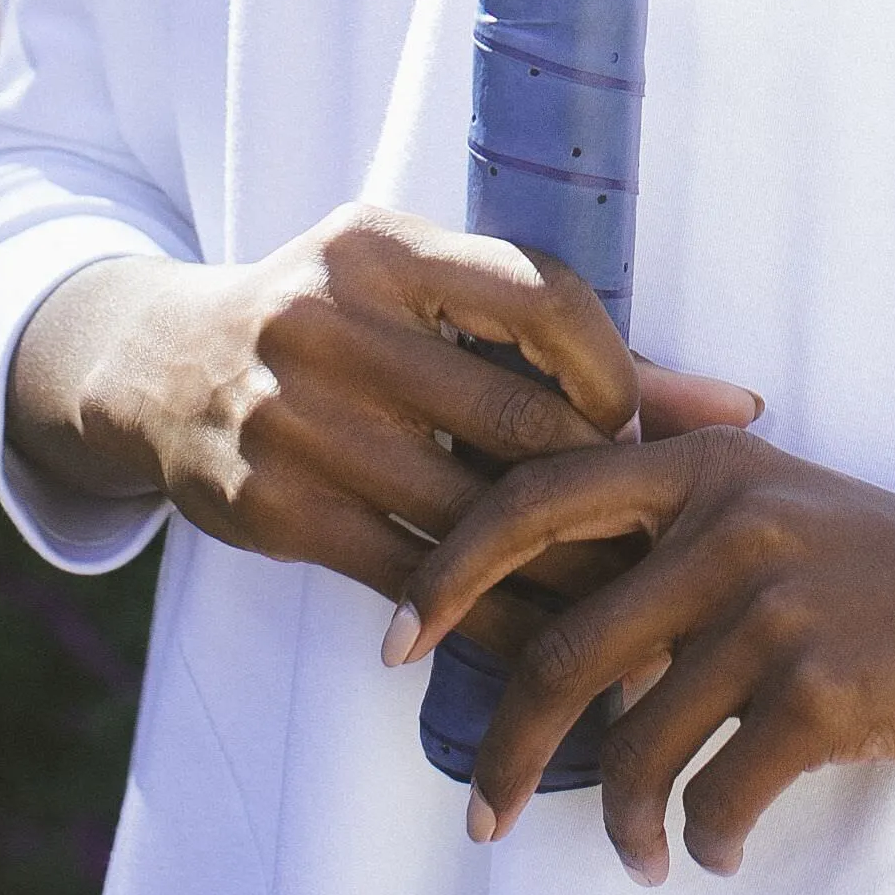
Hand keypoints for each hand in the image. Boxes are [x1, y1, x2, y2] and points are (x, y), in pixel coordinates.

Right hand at [7, 212, 761, 641]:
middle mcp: (328, 322)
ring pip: (470, 514)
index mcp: (381, 247)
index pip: (538, 298)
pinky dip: (488, 622)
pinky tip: (545, 647)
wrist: (154, 369)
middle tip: (670, 546)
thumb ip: (568, 346)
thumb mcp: (418, 293)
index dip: (617, 372)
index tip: (642, 429)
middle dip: (604, 490)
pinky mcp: (271, 508)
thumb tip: (740, 409)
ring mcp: (293, 419)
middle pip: (512, 419)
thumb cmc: (330, 321)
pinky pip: (411, 580)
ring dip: (565, 573)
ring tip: (634, 613)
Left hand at [388, 431, 894, 875]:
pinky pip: (716, 794)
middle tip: (483, 817)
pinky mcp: (827, 689)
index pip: (533, 501)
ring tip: (638, 855)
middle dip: (505, 750)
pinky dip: (704, 839)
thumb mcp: (780, 511)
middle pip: (564, 649)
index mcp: (703, 463)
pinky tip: (718, 849)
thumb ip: (671, 540)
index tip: (394, 643)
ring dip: (622, 822)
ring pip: (637, 741)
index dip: (448, 573)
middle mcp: (730, 521)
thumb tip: (548, 632)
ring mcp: (779, 604)